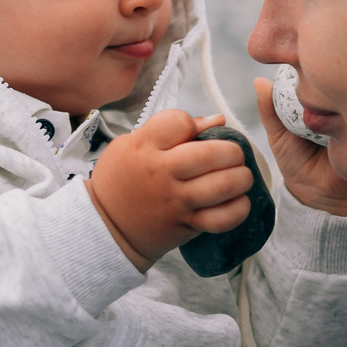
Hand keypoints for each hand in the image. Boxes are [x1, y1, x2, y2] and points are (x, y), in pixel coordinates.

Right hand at [87, 112, 255, 269]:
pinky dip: (238, 209)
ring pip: (222, 186)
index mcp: (144, 147)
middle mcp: (162, 173)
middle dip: (231, 150)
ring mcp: (177, 201)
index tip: (193, 132)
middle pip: (209, 154)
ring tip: (241, 175)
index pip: (179, 122)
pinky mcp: (187, 224)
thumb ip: (170, 129)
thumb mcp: (132, 144)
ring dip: (241, 177)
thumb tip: (216, 120)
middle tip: (233, 154)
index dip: (192, 123)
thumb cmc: (120, 180)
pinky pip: (222, 219)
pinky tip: (239, 200)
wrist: (105, 227)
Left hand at [255, 79, 346, 217]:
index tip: (299, 70)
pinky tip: (337, 124)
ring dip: (333, 102)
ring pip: (346, 98)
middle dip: (320, 86)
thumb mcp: (279, 135)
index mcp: (318, 105)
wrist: (319, 196)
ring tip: (321, 113)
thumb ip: (270, 110)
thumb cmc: (297, 164)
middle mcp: (337, 108)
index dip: (306, 72)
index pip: (314, 79)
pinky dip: (346, 118)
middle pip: (332, 85)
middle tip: (310, 92)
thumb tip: (258, 80)